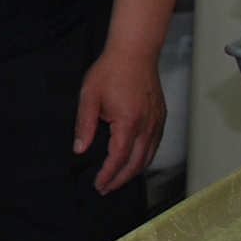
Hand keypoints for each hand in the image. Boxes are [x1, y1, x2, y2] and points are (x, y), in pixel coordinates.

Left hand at [74, 45, 165, 193]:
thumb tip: (80, 148)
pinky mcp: (160, 118)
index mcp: (128, 122)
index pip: (119, 158)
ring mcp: (157, 122)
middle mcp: (147, 125)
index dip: (108, 175)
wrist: (134, 53)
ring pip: (148, 157)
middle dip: (120, 180)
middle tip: (106, 188)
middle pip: (136, 164)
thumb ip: (84, 125)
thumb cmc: (111, 70)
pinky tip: (132, 161)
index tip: (99, 185)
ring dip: (133, 172)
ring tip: (117, 179)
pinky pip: (154, 146)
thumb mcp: (89, 96)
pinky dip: (144, 159)